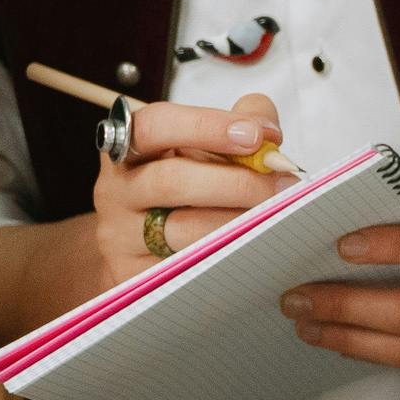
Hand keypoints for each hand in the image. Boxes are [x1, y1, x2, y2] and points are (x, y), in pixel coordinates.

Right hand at [89, 97, 288, 287]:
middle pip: (170, 181)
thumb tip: (269, 130)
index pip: (155, 125)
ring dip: (237, 221)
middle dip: (235, 182)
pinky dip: (225, 255)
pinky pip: (185, 268)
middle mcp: (117, 189)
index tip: (255, 136)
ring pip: (180, 229)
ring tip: (277, 217)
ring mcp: (120, 236)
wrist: (145, 248)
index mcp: (130, 146)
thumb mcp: (206, 149)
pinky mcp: (133, 276)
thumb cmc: (186, 187)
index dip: (206, 126)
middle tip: (283, 185)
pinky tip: (253, 247)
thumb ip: (240, 124)